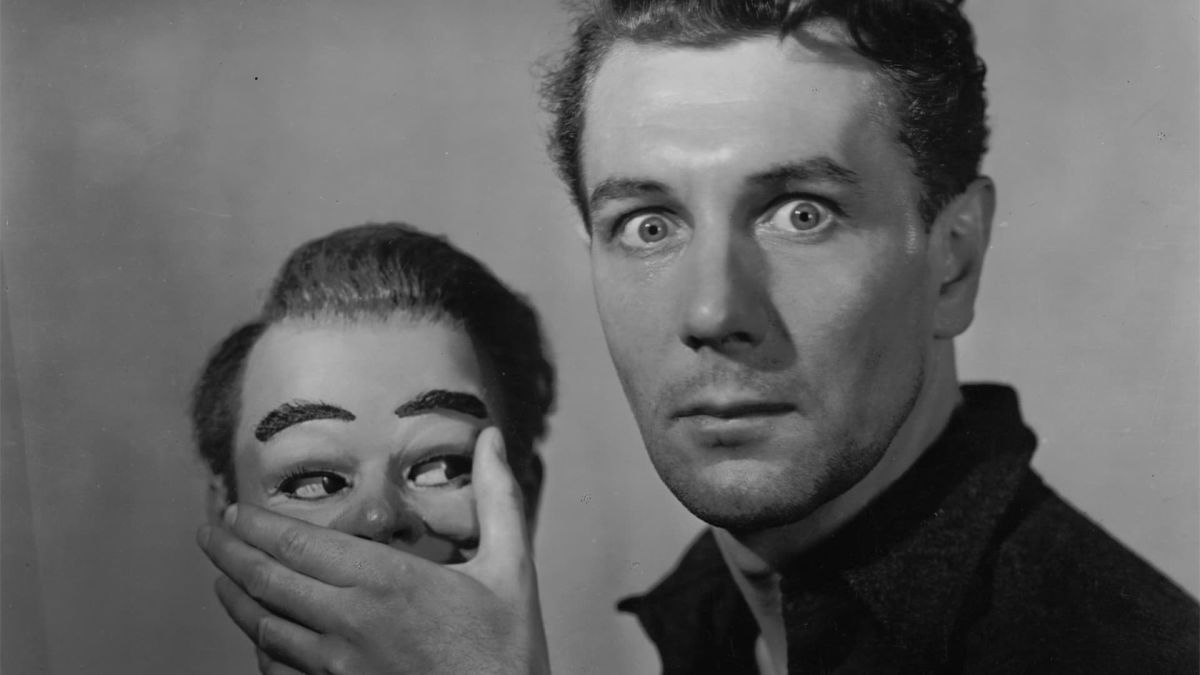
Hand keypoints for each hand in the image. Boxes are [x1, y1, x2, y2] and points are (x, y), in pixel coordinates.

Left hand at [196, 428, 549, 674]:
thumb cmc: (506, 653)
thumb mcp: (510, 569)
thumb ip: (498, 498)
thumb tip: (491, 439)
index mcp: (388, 582)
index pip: (298, 544)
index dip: (256, 526)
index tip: (233, 510)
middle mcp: (351, 623)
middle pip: (267, 582)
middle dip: (228, 553)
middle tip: (207, 533)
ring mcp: (339, 668)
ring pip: (263, 629)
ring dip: (235, 599)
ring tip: (220, 578)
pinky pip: (279, 671)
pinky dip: (259, 649)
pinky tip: (257, 637)